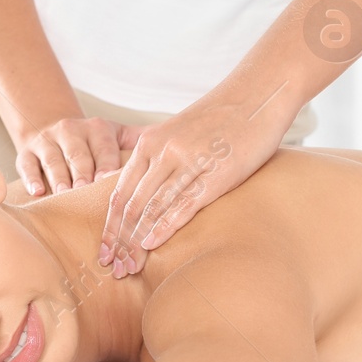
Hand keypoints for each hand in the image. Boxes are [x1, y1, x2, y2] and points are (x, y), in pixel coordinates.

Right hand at [15, 117, 143, 196]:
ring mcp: (47, 141)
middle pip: (78, 154)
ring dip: (59, 177)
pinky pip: (27, 165)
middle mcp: (71, 131)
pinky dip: (32, 178)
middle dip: (82, 173)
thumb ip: (140, 141)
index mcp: (97, 129)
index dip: (107, 164)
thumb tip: (171, 143)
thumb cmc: (95, 142)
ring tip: (65, 193)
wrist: (56, 131)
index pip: (104, 148)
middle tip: (86, 191)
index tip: (110, 181)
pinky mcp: (26, 152)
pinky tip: (38, 192)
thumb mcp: (117, 136)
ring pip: (53, 160)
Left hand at [100, 100, 286, 276]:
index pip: (120, 193)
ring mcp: (189, 162)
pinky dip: (165, 226)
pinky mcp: (216, 172)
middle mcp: (164, 152)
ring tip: (130, 266)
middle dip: (120, 240)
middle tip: (114, 267)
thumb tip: (136, 174)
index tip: (105, 252)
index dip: (110, 227)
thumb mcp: (175, 130)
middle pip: (132, 205)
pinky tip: (152, 244)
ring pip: (153, 208)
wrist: (256, 94)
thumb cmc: (217, 118)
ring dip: (138, 241)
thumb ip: (154, 152)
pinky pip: (184, 204)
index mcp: (149, 144)